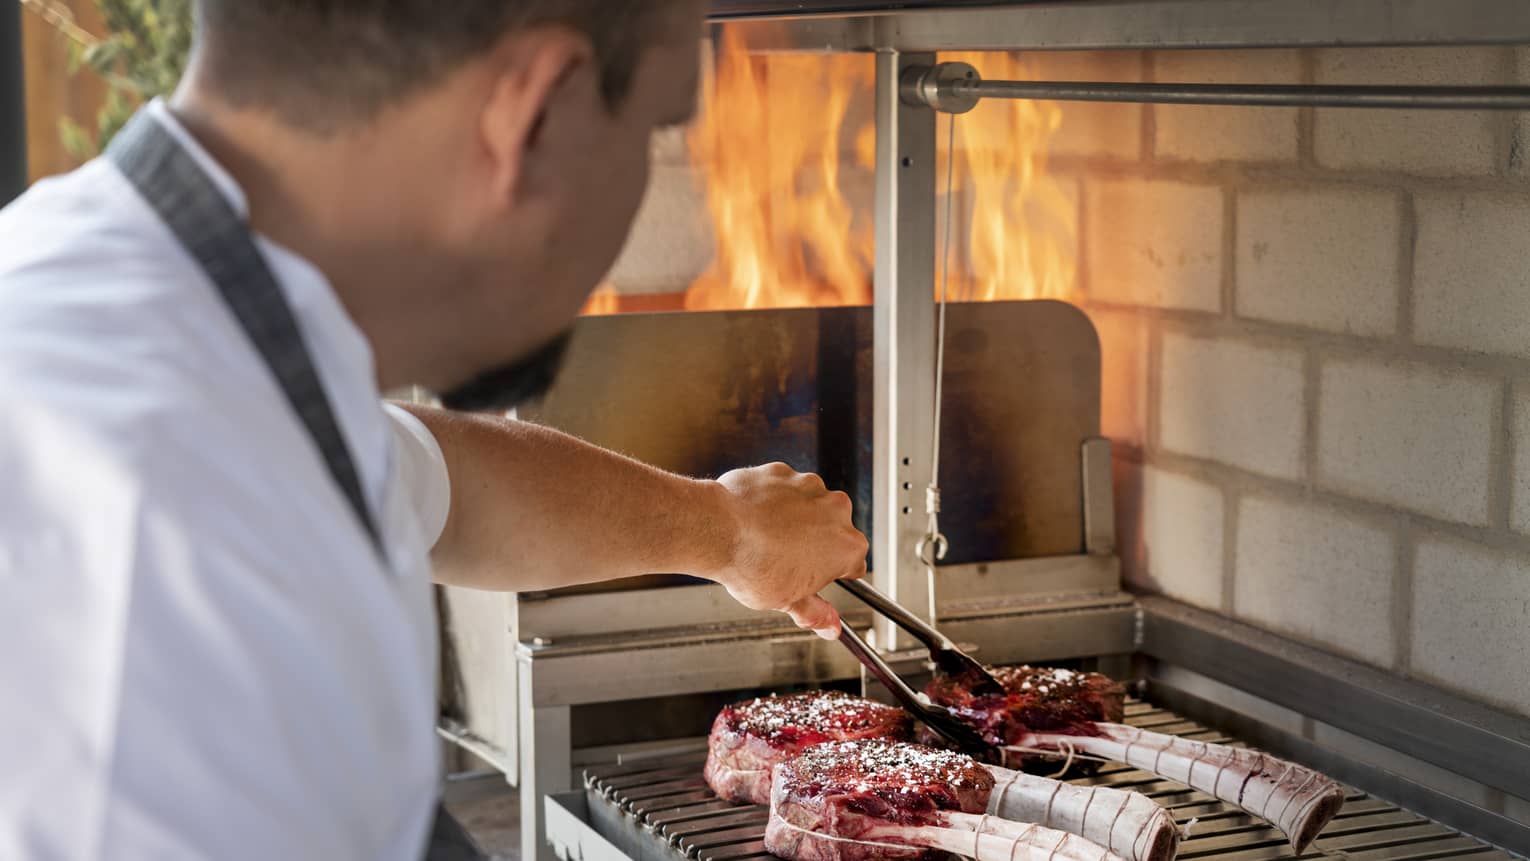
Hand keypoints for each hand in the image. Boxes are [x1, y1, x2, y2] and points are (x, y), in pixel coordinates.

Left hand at [710, 463, 867, 638]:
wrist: (719, 530)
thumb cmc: (753, 566)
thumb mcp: (787, 602)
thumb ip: (816, 613)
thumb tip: (830, 627)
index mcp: (847, 547)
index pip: (854, 565)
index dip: (833, 574)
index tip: (817, 578)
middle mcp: (836, 511)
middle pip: (834, 531)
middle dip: (815, 544)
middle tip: (787, 561)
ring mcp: (810, 487)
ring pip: (809, 506)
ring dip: (795, 519)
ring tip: (767, 539)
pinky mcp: (783, 472)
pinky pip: (783, 489)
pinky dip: (773, 501)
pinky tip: (755, 519)